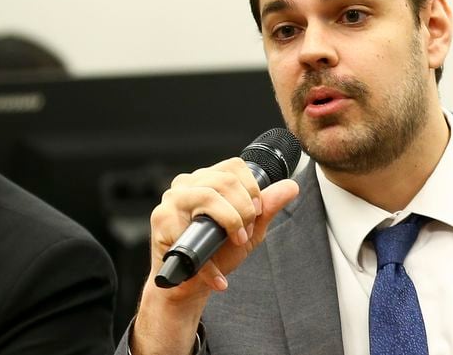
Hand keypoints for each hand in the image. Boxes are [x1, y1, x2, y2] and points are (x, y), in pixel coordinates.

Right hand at [130, 157, 298, 354]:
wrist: (188, 285)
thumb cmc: (217, 253)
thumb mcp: (249, 229)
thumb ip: (268, 207)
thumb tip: (292, 186)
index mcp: (207, 179)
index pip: (234, 166)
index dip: (252, 188)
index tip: (257, 213)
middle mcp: (187, 184)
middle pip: (225, 180)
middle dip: (244, 209)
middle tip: (245, 233)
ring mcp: (171, 200)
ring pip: (209, 195)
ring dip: (230, 223)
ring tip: (235, 243)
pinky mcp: (160, 220)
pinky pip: (191, 231)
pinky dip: (209, 262)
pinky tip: (218, 277)